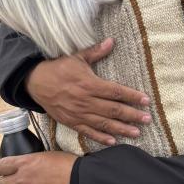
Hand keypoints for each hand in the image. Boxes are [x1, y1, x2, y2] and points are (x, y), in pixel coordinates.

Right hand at [25, 37, 150, 145]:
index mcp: (89, 83)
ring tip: (137, 133)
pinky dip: (101, 137)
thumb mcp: (76, 56)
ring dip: (121, 129)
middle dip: (132, 115)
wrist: (35, 82)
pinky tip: (113, 142)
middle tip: (147, 119)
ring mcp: (78, 113)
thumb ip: (95, 52)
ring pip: (104, 123)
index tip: (146, 100)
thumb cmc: (58, 67)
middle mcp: (86, 100)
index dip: (132, 96)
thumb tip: (111, 41)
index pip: (116, 92)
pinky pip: (88, 132)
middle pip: (114, 110)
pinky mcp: (71, 122)